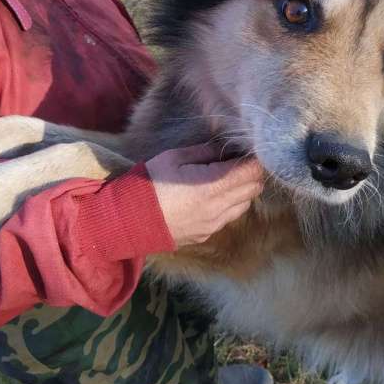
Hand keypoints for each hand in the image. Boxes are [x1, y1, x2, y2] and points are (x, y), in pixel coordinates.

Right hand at [145, 143, 264, 247]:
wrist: (128, 220)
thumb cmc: (149, 183)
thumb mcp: (174, 158)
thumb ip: (205, 152)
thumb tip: (226, 148)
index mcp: (211, 186)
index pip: (252, 172)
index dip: (254, 159)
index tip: (246, 150)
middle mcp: (218, 208)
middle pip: (254, 189)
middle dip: (252, 173)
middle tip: (237, 162)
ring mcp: (214, 224)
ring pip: (245, 205)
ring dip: (242, 190)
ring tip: (225, 179)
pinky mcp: (206, 234)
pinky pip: (229, 217)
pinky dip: (230, 205)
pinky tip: (213, 197)